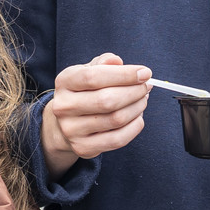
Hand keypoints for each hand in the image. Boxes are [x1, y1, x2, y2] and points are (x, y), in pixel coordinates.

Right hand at [42, 53, 150, 178]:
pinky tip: (138, 116)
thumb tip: (117, 61)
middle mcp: (63, 107)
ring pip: (116, 119)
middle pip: (107, 100)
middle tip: (146, 87)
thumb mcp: (90, 71)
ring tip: (143, 99)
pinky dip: (135, 126)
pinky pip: (118, 139)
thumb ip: (104, 63)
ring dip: (137, 107)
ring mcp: (71, 130)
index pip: (93, 77)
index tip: (145, 73)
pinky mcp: (83, 148)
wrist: (67, 123)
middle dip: (134, 92)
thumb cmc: (86, 91)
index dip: (124, 74)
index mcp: (64, 82)